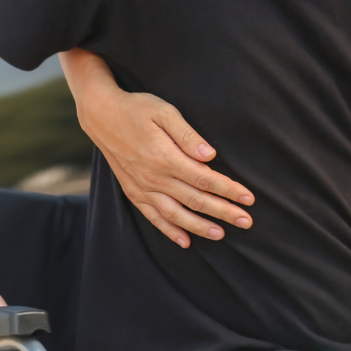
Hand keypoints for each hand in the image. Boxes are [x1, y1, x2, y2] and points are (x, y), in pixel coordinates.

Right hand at [63, 50, 253, 247]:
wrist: (101, 114)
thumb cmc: (137, 108)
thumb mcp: (164, 112)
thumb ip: (187, 135)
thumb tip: (210, 155)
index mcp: (165, 157)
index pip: (205, 179)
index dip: (229, 190)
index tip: (249, 198)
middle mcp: (154, 177)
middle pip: (195, 200)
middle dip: (223, 212)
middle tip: (246, 221)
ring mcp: (142, 187)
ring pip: (176, 214)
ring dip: (199, 227)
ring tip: (221, 234)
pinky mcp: (133, 191)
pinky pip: (153, 217)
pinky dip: (169, 231)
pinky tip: (185, 242)